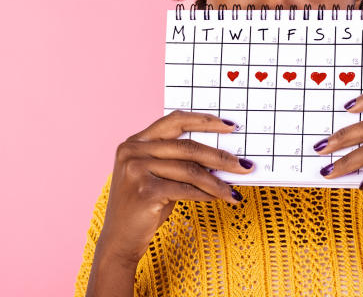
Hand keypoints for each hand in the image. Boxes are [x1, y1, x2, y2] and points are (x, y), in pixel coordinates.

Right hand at [95, 111, 254, 265]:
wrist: (119, 240)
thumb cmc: (144, 206)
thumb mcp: (157, 176)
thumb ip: (178, 160)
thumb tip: (220, 157)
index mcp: (135, 141)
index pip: (175, 121)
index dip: (205, 121)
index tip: (230, 127)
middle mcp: (132, 151)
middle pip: (187, 147)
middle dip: (220, 156)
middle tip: (243, 165)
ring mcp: (136, 170)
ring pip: (189, 170)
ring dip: (217, 181)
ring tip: (234, 189)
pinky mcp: (144, 191)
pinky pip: (185, 189)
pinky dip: (206, 194)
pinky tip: (218, 198)